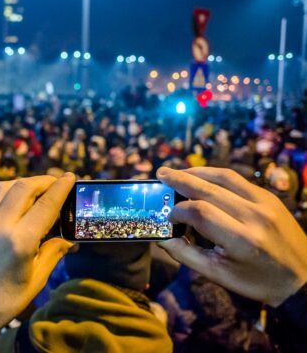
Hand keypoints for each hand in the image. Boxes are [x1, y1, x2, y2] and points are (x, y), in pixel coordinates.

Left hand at [0, 174, 75, 338]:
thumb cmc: (5, 300)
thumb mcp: (37, 279)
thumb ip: (53, 252)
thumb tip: (69, 238)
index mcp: (20, 240)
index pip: (46, 204)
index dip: (61, 188)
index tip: (71, 177)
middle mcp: (0, 225)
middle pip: (24, 187)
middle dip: (43, 180)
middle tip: (57, 183)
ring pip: (2, 187)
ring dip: (21, 183)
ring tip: (35, 189)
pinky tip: (2, 196)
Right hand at [157, 166, 306, 306]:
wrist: (304, 278)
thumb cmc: (258, 281)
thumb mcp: (220, 275)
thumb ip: (187, 255)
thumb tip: (162, 238)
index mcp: (242, 240)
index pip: (201, 213)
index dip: (179, 211)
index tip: (168, 216)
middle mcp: (254, 217)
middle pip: (209, 189)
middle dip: (181, 180)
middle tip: (161, 173)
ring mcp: (265, 203)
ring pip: (224, 177)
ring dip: (196, 172)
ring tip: (176, 171)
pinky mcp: (270, 197)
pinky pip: (237, 179)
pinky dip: (214, 176)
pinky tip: (200, 177)